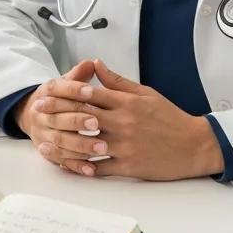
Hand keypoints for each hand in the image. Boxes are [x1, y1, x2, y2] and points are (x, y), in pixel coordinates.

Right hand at [14, 61, 111, 165]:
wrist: (34, 113)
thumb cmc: (61, 97)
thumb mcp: (67, 82)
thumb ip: (80, 75)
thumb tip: (92, 62)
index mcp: (46, 92)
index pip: (59, 89)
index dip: (74, 90)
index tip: (91, 91)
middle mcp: (41, 113)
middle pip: (58, 117)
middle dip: (77, 119)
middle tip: (97, 122)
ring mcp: (43, 134)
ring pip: (61, 141)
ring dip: (80, 145)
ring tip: (102, 147)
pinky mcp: (48, 152)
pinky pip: (61, 160)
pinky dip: (76, 165)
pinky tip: (92, 168)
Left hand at [36, 59, 225, 180]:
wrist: (194, 145)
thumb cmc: (170, 118)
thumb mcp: (146, 93)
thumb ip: (118, 82)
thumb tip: (97, 65)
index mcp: (126, 103)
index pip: (90, 94)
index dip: (66, 91)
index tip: (48, 90)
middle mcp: (123, 122)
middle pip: (83, 116)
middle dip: (58, 112)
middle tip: (38, 110)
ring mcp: (124, 145)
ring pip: (87, 143)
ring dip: (64, 142)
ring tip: (45, 140)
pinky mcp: (128, 165)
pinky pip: (99, 167)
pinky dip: (82, 166)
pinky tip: (68, 165)